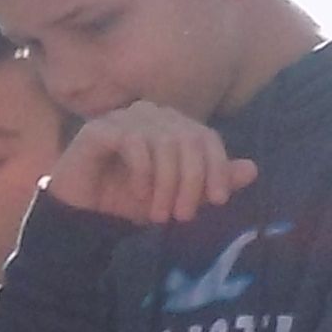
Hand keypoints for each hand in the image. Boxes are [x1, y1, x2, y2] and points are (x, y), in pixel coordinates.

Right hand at [45, 102, 257, 225]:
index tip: (218, 201)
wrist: (78, 216)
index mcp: (170, 124)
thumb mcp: (173, 198)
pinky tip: (137, 194)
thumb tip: (252, 170)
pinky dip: (141, 171)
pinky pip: (133, 141)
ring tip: (157, 214)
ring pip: (163, 141)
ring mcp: (123, 118)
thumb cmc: (123, 203)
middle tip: (182, 217)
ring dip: (165, 183)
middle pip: (187, 138)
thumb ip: (208, 183)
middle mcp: (150, 114)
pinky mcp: (99, 129)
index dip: (217, 167)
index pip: (205, 137)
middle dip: (190, 181)